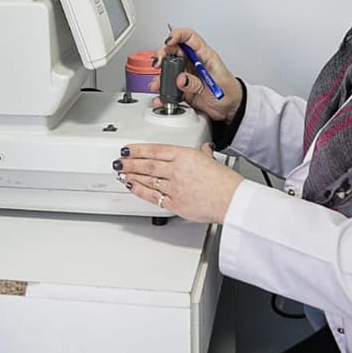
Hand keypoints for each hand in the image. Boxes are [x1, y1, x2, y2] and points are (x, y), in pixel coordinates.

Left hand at [113, 143, 243, 223]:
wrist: (232, 200)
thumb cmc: (225, 182)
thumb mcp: (211, 159)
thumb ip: (202, 153)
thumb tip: (203, 149)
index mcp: (185, 155)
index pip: (155, 150)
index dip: (138, 149)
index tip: (127, 149)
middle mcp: (176, 169)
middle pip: (147, 164)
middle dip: (130, 162)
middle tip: (119, 161)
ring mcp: (174, 187)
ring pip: (147, 179)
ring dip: (131, 175)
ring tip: (121, 173)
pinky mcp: (174, 203)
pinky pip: (152, 196)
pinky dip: (139, 190)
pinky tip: (131, 186)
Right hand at [153, 28, 241, 122]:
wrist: (231, 109)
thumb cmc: (230, 92)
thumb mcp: (216, 85)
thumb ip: (196, 82)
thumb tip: (180, 79)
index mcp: (204, 55)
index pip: (190, 37)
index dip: (178, 35)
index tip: (168, 41)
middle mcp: (193, 62)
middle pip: (174, 50)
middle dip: (163, 54)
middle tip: (158, 64)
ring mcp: (187, 74)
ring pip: (168, 69)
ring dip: (161, 76)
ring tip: (158, 85)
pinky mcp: (183, 87)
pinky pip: (170, 87)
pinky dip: (163, 92)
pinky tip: (162, 97)